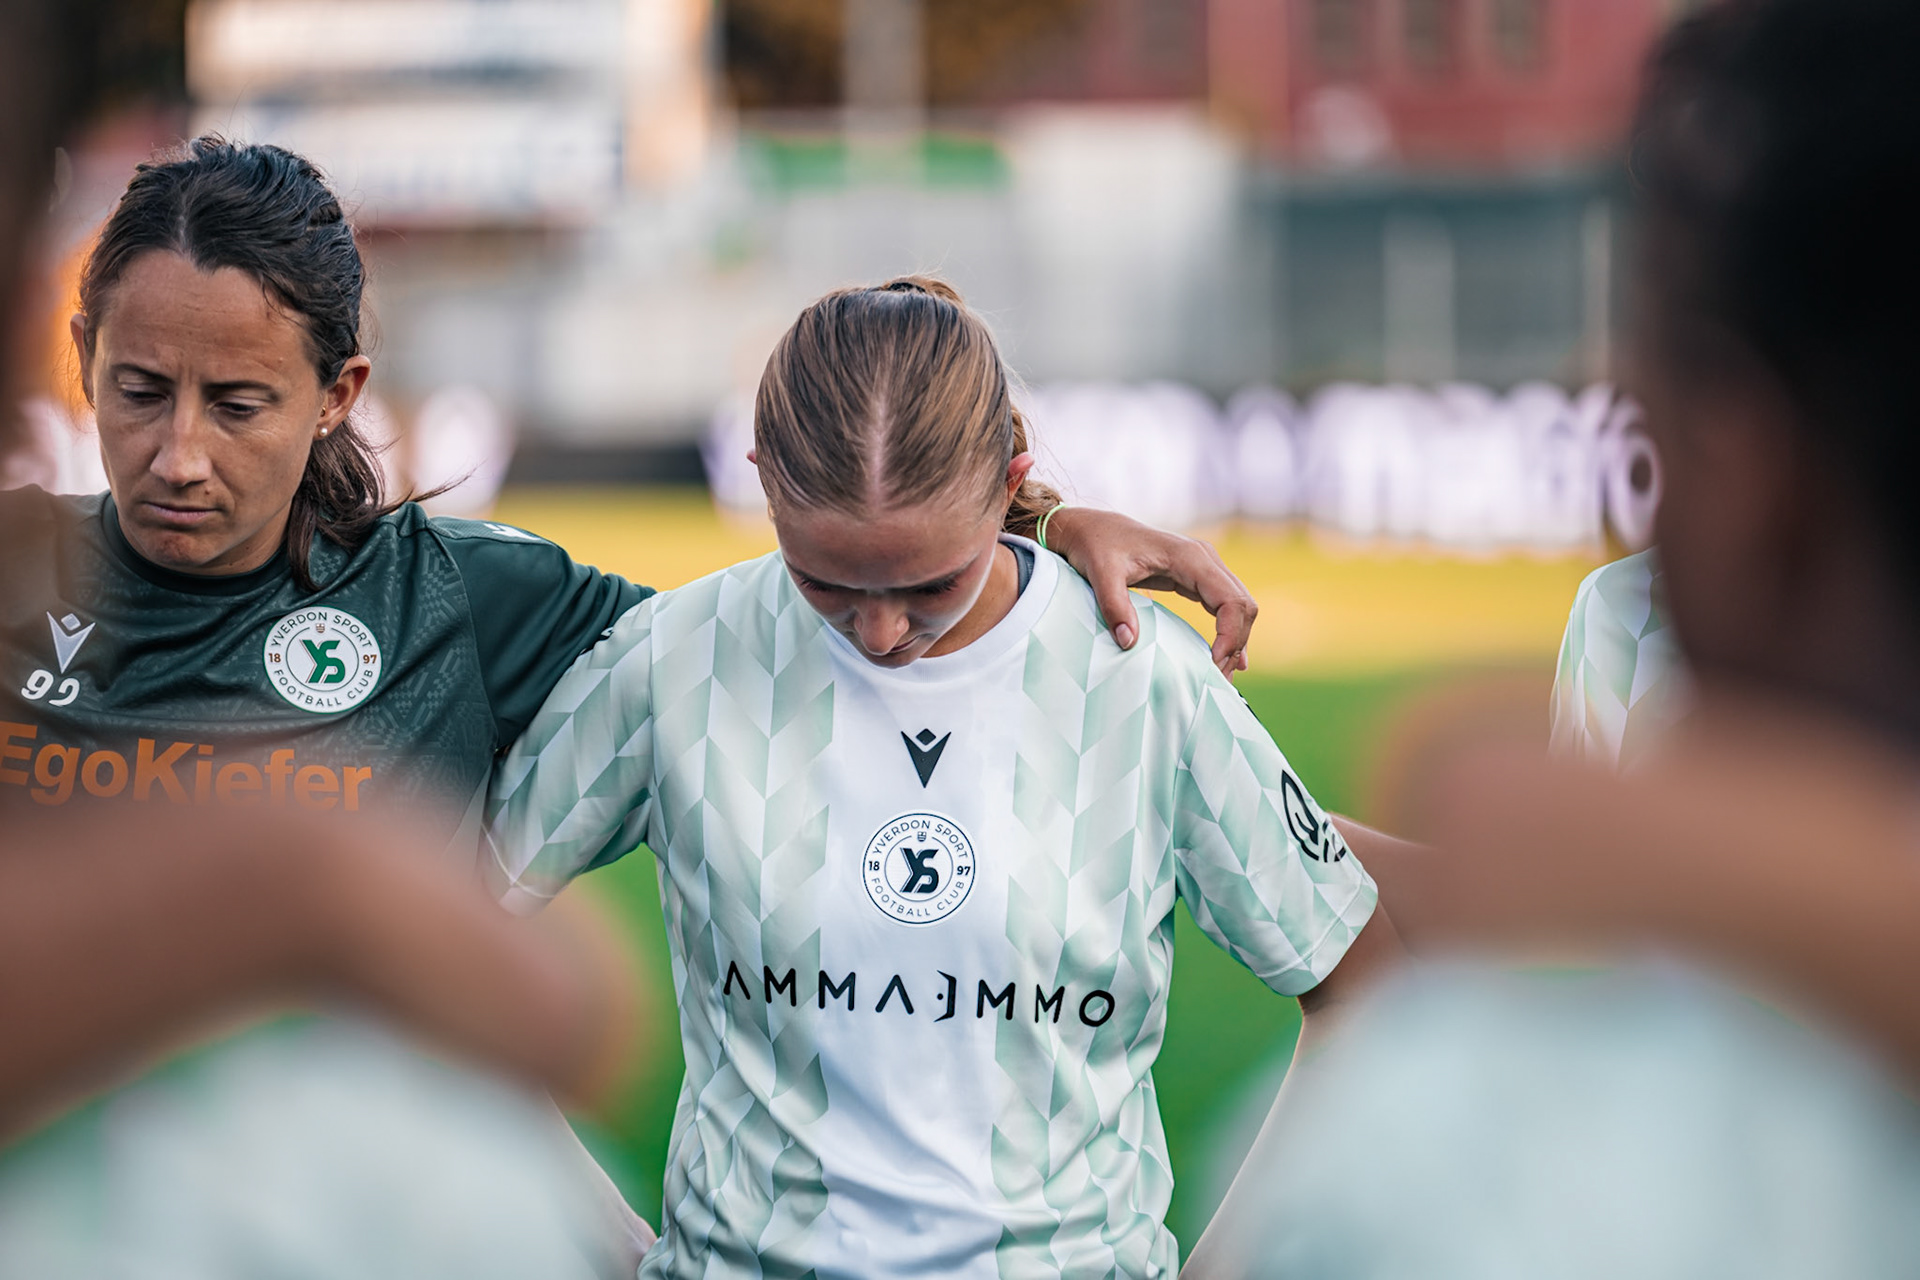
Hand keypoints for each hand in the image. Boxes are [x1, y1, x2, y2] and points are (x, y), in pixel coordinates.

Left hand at [1043, 507, 1255, 677]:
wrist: (1092, 528)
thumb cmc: (1096, 547)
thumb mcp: (1100, 575)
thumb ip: (1114, 606)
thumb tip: (1128, 642)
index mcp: (1190, 557)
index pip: (1231, 600)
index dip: (1230, 636)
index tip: (1212, 664)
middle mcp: (1205, 559)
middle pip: (1243, 605)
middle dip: (1236, 643)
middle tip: (1217, 679)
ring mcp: (1204, 566)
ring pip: (1239, 606)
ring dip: (1236, 639)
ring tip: (1221, 675)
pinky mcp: (1197, 576)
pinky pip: (1226, 604)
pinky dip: (1230, 630)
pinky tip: (1228, 656)